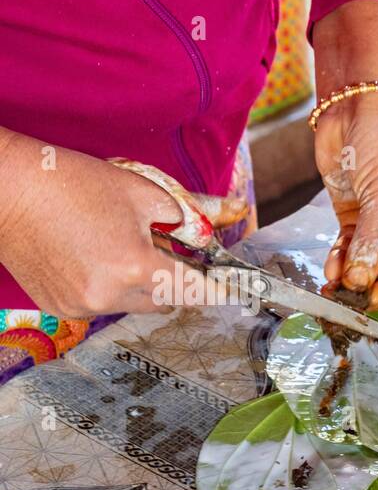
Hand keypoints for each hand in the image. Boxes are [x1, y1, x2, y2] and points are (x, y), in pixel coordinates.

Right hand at [0, 131, 243, 318]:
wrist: (3, 189)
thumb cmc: (69, 182)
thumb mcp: (138, 190)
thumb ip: (180, 216)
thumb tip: (203, 234)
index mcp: (135, 266)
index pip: (195, 290)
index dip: (220, 290)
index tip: (241, 293)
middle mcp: (110, 295)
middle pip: (166, 300)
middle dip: (174, 279)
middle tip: (166, 252)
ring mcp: (83, 306)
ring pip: (135, 304)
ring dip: (141, 284)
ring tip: (119, 248)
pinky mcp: (61, 308)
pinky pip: (103, 305)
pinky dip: (109, 287)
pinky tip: (92, 257)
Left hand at [310, 0, 377, 309]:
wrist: (360, 101)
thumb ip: (371, 246)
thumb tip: (358, 284)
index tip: (372, 301)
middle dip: (371, 282)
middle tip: (348, 303)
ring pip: (370, 257)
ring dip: (352, 273)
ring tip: (334, 289)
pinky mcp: (360, 211)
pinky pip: (352, 244)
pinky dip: (341, 257)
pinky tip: (331, 269)